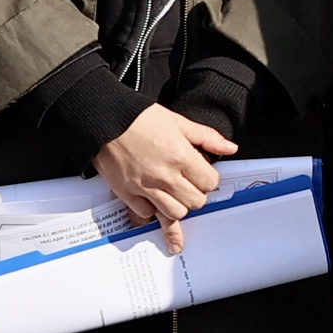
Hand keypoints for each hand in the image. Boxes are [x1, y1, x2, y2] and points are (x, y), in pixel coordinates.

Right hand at [92, 106, 238, 247]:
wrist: (103, 119)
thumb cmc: (138, 118)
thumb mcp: (178, 121)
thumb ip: (207, 137)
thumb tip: (229, 148)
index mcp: (181, 156)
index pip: (210, 183)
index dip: (208, 179)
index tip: (202, 175)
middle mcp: (165, 175)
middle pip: (196, 202)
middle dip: (196, 194)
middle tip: (188, 184)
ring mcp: (145, 187)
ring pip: (174, 213)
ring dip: (177, 206)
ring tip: (173, 195)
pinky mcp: (127, 194)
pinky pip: (146, 214)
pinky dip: (151, 210)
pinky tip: (152, 201)